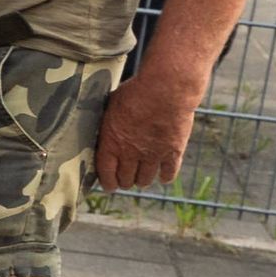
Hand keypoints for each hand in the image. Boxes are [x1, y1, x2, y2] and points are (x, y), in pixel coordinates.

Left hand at [95, 62, 203, 191]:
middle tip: (125, 180)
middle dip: (124, 181)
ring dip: (142, 180)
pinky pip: (168, 173)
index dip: (108, 182)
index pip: (106, 173)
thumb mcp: (112, 106)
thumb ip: (108, 123)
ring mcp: (153, 155)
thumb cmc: (136, 92)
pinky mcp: (173, 152)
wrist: (167, 90)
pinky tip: (163, 176)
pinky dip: (165, 177)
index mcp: (112, 143)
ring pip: (145, 179)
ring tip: (141, 179)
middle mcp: (131, 153)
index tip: (109, 186)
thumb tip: (102, 127)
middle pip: (126, 179)